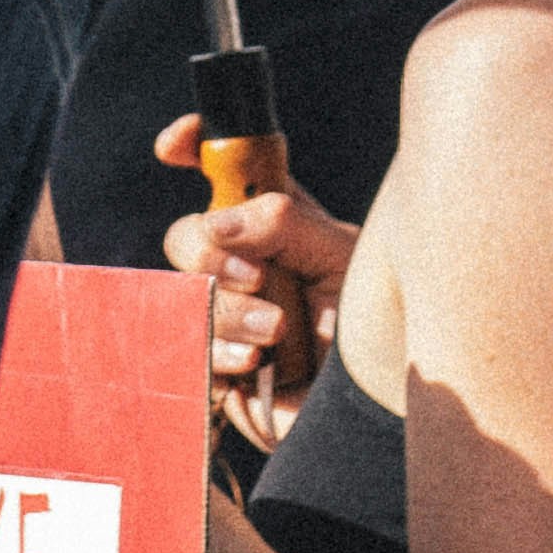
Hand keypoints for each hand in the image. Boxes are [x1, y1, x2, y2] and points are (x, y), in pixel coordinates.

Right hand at [155, 118, 357, 441]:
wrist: (379, 406)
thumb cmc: (373, 327)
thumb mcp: (341, 258)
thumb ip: (285, 223)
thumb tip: (218, 224)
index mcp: (277, 223)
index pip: (226, 168)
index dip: (193, 145)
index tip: (174, 148)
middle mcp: (247, 263)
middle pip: (187, 237)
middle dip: (209, 253)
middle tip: (257, 277)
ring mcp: (229, 316)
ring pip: (187, 296)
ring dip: (232, 312)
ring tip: (278, 333)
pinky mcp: (219, 366)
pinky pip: (189, 349)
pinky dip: (223, 352)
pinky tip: (257, 364)